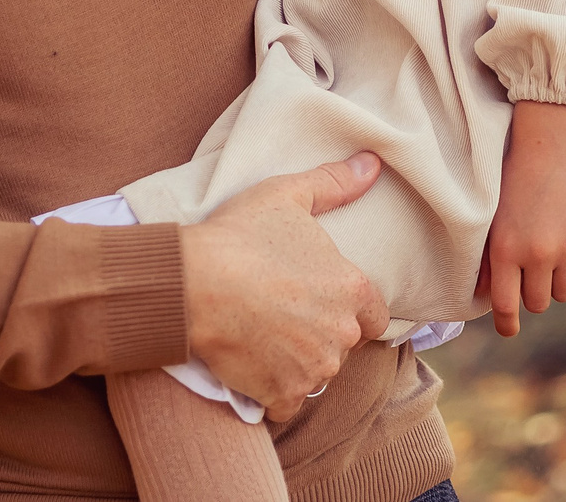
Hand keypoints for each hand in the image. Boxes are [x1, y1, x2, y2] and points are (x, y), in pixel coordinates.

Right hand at [178, 154, 388, 420]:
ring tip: (260, 334)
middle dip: (318, 332)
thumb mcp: (286, 195)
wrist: (191, 283)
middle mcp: (342, 334)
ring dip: (295, 361)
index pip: (374, 316)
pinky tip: (249, 364)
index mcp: (352, 289)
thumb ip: (334, 183)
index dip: (347, 307)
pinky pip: (286, 402)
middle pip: (341, 343)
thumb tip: (372, 163)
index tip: (316, 299)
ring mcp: (313, 368)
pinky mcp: (283, 394)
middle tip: (279, 311)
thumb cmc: (238, 235)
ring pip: (315, 372)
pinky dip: (271, 390)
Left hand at [477, 101, 565, 336]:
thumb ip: (490, 258)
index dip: (506, 324)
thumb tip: (484, 293)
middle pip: (538, 303)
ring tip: (550, 267)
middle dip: (532, 295)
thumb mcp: (493, 218)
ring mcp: (565, 249)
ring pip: (564, 294)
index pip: (506, 305)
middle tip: (529, 277)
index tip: (509, 329)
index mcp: (505, 250)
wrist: (550, 147)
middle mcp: (535, 254)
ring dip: (557, 287)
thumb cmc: (513, 181)